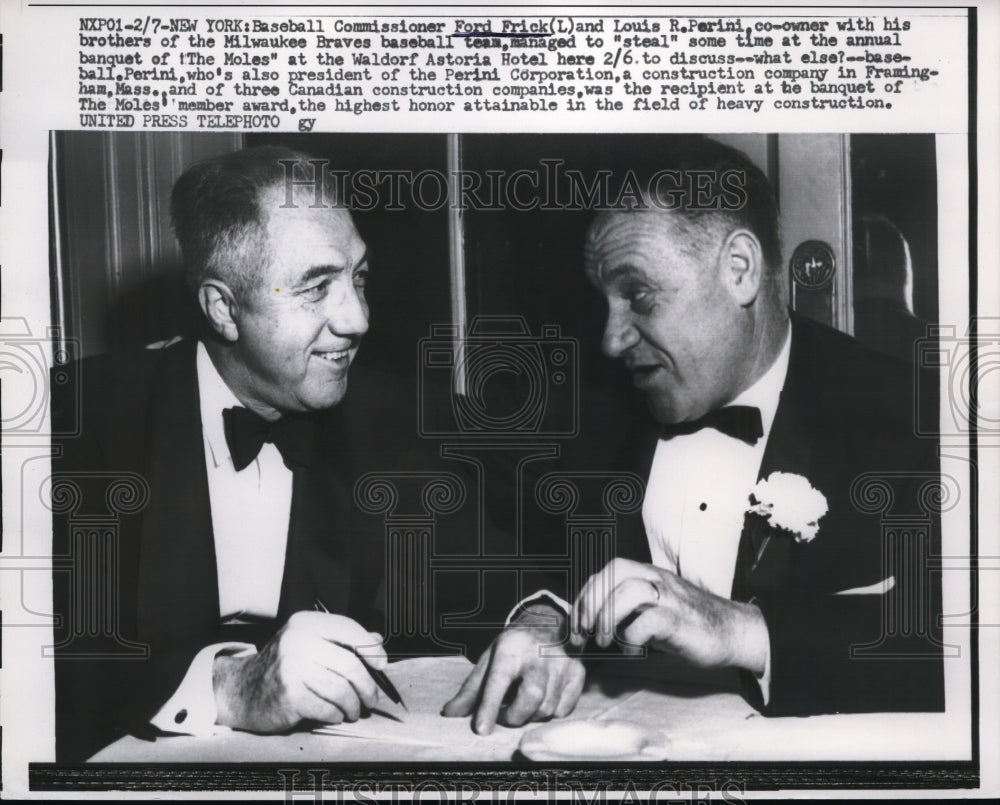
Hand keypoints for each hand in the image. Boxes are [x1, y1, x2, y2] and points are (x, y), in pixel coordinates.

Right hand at [213, 611, 386, 732]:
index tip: (380, 664)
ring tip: (353, 710)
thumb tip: (376, 642)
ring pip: (341, 689)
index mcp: (305, 623)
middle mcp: (297, 641)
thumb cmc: (281, 666)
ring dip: (353, 705)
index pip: (349, 629)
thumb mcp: (308, 642)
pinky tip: (333, 714)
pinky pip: (327, 708)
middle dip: (367, 685)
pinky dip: (335, 714)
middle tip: (372, 697)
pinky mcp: (289, 695)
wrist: (242, 690)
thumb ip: (341, 640)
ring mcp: (292, 668)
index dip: (370, 648)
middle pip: (350, 664)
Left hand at [442, 604, 585, 734]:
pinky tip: (542, 701)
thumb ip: (471, 689)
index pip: (499, 679)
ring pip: (548, 708)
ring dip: (531, 716)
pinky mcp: (578, 672)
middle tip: (505, 716)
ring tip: (522, 705)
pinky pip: (564, 709)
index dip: (489, 706)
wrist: (548, 622)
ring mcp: (562, 663)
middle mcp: (539, 654)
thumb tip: (450, 713)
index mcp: (511, 648)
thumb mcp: (490, 659)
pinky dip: (550, 713)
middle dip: (515, 716)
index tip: (481, 729)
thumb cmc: (514, 646)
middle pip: (532, 697)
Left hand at [570, 558, 767, 673]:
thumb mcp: (650, 610)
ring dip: (608, 617)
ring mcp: (670, 598)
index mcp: (647, 575)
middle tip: (584, 633)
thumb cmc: (686, 624)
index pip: (606, 572)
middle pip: (615, 571)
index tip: (577, 626)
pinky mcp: (682, 621)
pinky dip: (633, 637)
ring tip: (604, 642)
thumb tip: (588, 627)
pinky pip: (650, 621)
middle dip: (591, 601)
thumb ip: (624, 610)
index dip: (585, 596)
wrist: (733, 631)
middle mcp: (657, 580)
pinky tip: (632, 650)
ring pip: (630, 590)